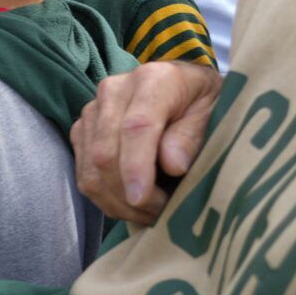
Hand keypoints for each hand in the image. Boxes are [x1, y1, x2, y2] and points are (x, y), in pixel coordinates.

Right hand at [70, 61, 223, 223]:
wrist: (182, 86)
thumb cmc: (202, 103)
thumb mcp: (213, 114)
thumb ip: (192, 136)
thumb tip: (172, 165)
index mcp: (153, 80)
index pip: (136, 127)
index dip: (136, 166)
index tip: (144, 199)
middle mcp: (114, 90)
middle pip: (106, 152)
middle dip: (128, 194)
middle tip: (160, 214)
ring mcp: (93, 110)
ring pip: (91, 168)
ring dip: (116, 201)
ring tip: (147, 213)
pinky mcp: (82, 130)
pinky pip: (83, 173)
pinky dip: (105, 197)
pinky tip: (130, 204)